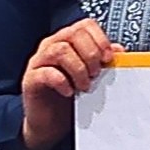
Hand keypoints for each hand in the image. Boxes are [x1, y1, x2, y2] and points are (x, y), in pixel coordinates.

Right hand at [18, 20, 116, 149]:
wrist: (52, 124)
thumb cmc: (72, 97)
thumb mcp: (92, 77)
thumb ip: (103, 61)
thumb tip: (118, 50)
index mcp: (68, 41)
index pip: (85, 25)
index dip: (100, 39)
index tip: (108, 58)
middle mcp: (51, 46)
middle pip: (73, 33)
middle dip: (90, 54)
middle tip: (96, 74)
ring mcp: (39, 61)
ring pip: (60, 50)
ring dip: (78, 68)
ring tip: (85, 85)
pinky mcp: (30, 79)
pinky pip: (45, 72)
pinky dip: (62, 81)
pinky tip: (70, 92)